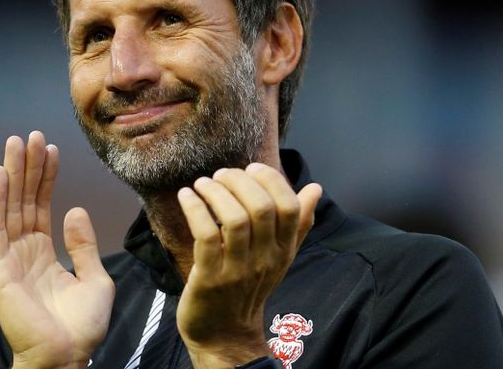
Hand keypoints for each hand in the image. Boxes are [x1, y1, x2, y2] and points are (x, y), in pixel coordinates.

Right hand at [0, 131, 114, 368]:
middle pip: (23, 200)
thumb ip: (83, 244)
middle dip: (27, 167)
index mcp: (42, 253)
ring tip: (17, 143)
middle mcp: (22, 251)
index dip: (45, 178)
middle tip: (31, 135)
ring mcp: (9, 259)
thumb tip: (74, 209)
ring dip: (12, 174)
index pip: (41, 206)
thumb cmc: (81, 327)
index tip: (51, 150)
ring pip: (9, 206)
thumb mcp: (94, 277)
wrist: (68, 357)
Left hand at [175, 163, 321, 368]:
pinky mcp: (210, 278)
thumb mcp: (279, 256)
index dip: (270, 180)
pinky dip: (195, 209)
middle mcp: (264, 259)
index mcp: (283, 249)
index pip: (288, 207)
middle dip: (238, 181)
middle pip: (261, 208)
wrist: (225, 334)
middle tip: (220, 174)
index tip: (251, 168)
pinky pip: (206, 236)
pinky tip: (187, 196)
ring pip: (234, 219)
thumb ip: (298, 223)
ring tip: (202, 183)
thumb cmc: (249, 286)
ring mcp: (237, 270)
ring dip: (215, 192)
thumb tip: (315, 188)